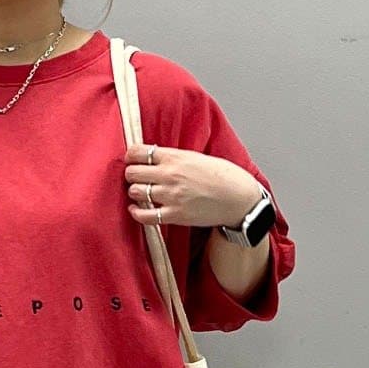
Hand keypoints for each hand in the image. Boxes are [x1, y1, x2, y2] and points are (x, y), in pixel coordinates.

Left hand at [123, 143, 262, 229]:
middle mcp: (170, 175)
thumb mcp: (197, 157)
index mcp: (175, 157)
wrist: (238, 198)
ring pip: (136, 192)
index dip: (130, 156)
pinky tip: (136, 209)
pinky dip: (136, 212)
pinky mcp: (174, 215)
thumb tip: (154, 158)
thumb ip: (174, 158)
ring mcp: (171, 196)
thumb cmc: (222, 176)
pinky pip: (145, 215)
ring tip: (139, 192)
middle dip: (131, 174)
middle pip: (133, 172)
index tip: (131, 160)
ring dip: (134, 192)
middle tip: (135, 178)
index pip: (139, 152)